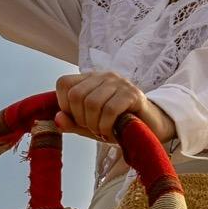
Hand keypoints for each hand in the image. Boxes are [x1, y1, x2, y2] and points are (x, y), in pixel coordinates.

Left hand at [52, 72, 176, 145]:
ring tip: (102, 131)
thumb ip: (72, 123)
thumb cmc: (118, 125)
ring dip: (94, 125)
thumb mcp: (90, 126)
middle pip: (76, 95)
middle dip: (80, 119)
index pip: (64, 83)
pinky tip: (110, 131)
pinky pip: (110, 109)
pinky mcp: (133, 94)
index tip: (78, 120)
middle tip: (93, 128)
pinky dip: (105, 126)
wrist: (150, 129)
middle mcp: (104, 76)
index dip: (64, 106)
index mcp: (90, 79)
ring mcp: (120, 83)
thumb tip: (57, 119)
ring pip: (92, 102)